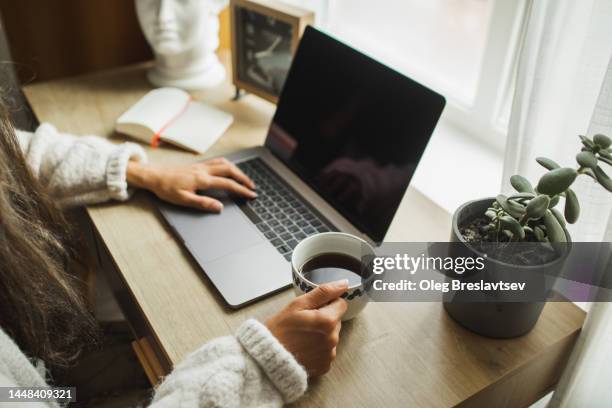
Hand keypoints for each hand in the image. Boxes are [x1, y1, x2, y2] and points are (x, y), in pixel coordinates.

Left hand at [127, 158, 255, 211]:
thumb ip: (202, 203)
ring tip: (244, 179)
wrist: (154, 176)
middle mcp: (204, 170)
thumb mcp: (183, 200)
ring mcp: (201, 166)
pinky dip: (228, 165)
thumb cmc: (166, 189)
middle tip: (252, 187)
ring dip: (237, 170)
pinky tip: (229, 170)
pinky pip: (218, 162)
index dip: (241, 190)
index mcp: (202, 180)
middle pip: (230, 170)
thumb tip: (219, 207)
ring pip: (225, 163)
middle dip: (244, 178)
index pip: (228, 184)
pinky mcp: (198, 165)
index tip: (251, 195)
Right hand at [266, 280, 348, 376]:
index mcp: (328, 321)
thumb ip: (323, 292)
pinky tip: (304, 348)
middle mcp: (333, 339)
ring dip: (322, 334)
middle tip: (304, 322)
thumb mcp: (298, 305)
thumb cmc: (279, 330)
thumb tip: (343, 284)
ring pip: (331, 336)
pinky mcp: (325, 366)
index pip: (341, 304)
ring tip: (302, 336)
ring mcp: (329, 354)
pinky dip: (318, 349)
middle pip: (336, 320)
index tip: (313, 308)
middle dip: (324, 318)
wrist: (268, 358)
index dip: (327, 303)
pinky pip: (327, 351)